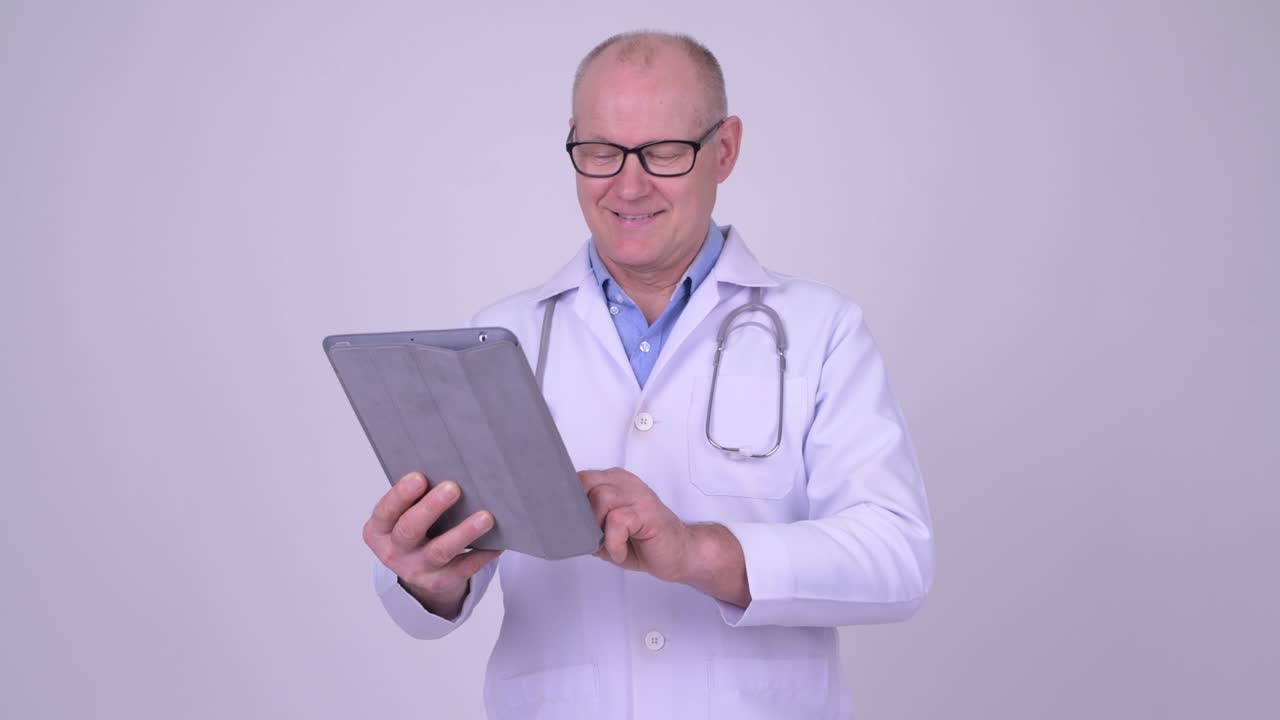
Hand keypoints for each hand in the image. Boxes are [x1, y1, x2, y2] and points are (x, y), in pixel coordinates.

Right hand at [362, 472, 500, 619]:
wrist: (420, 572)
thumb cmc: (414, 531)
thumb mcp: (404, 515)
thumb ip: (416, 498)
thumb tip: (449, 469)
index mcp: (379, 531)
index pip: (386, 511)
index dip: (401, 495)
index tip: (419, 477)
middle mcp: (394, 552)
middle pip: (410, 530)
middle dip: (431, 508)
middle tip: (453, 488)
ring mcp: (417, 570)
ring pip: (440, 551)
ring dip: (464, 532)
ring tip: (485, 517)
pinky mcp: (442, 582)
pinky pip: (464, 568)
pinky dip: (482, 554)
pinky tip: (498, 541)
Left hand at [578, 468, 693, 582]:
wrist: (680, 553)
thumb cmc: (646, 542)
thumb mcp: (608, 531)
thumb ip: (588, 523)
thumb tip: (565, 526)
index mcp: (615, 482)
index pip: (581, 478)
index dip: (570, 500)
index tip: (572, 521)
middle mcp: (626, 484)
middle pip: (586, 485)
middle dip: (584, 516)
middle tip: (596, 536)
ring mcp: (638, 496)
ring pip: (601, 499)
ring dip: (599, 529)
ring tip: (612, 545)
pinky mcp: (646, 512)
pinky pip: (617, 521)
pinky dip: (614, 543)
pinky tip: (621, 551)